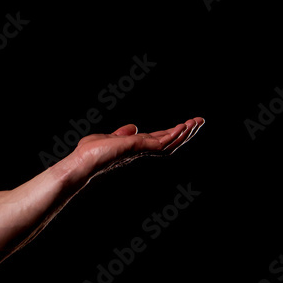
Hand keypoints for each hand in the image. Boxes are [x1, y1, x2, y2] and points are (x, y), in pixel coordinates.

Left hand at [66, 117, 203, 184]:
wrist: (82, 161)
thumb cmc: (91, 153)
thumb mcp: (111, 138)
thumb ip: (123, 134)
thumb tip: (133, 127)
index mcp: (137, 146)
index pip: (160, 138)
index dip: (174, 132)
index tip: (187, 123)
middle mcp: (142, 150)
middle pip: (170, 142)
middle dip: (186, 133)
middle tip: (200, 121)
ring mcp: (141, 150)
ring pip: (169, 143)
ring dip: (184, 133)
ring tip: (196, 123)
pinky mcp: (137, 148)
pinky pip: (160, 143)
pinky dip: (173, 135)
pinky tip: (182, 127)